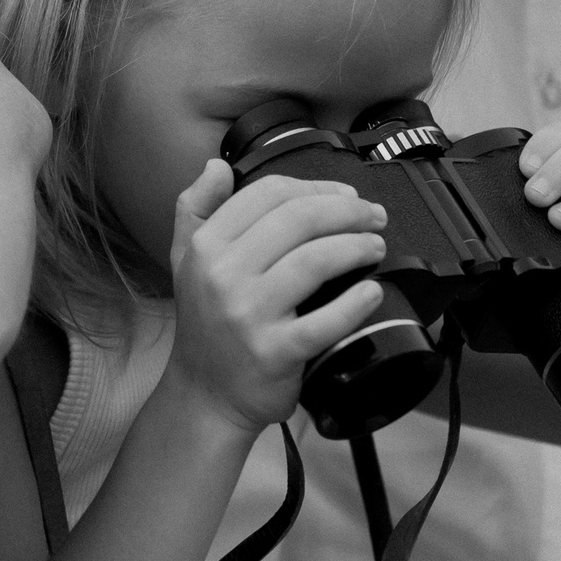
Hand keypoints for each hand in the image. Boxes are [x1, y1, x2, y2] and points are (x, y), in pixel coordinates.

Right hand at [166, 162, 387, 435]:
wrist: (205, 394)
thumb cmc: (205, 325)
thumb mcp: (184, 260)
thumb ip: (194, 207)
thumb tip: (217, 166)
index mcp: (205, 245)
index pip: (267, 194)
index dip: (315, 187)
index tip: (344, 195)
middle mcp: (222, 275)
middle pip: (297, 219)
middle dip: (347, 211)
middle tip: (373, 217)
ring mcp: (248, 314)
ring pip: (315, 261)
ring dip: (356, 247)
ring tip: (375, 247)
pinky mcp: (275, 352)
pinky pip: (326, 320)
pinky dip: (356, 303)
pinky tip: (372, 292)